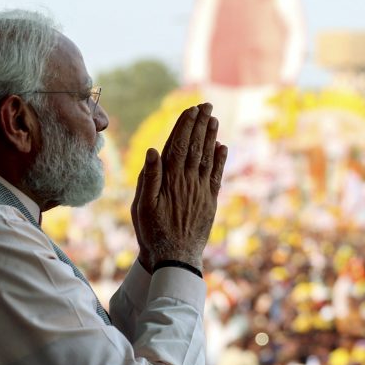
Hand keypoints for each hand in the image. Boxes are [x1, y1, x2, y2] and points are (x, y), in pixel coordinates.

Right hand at [131, 103, 226, 271]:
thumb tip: (152, 150)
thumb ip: (149, 177)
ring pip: (208, 158)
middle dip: (201, 124)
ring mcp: (202, 191)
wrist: (175, 258)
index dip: (185, 126)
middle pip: (196, 147)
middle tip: (206, 105)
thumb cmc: (153, 232)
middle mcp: (189, 182)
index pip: (179, 145)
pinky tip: (222, 146)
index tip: (190, 109)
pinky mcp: (210, 201)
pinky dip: (220, 159)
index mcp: (171, 180)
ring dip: (211, 137)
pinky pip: (217, 176)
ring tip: (214, 119)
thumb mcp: (142, 206)